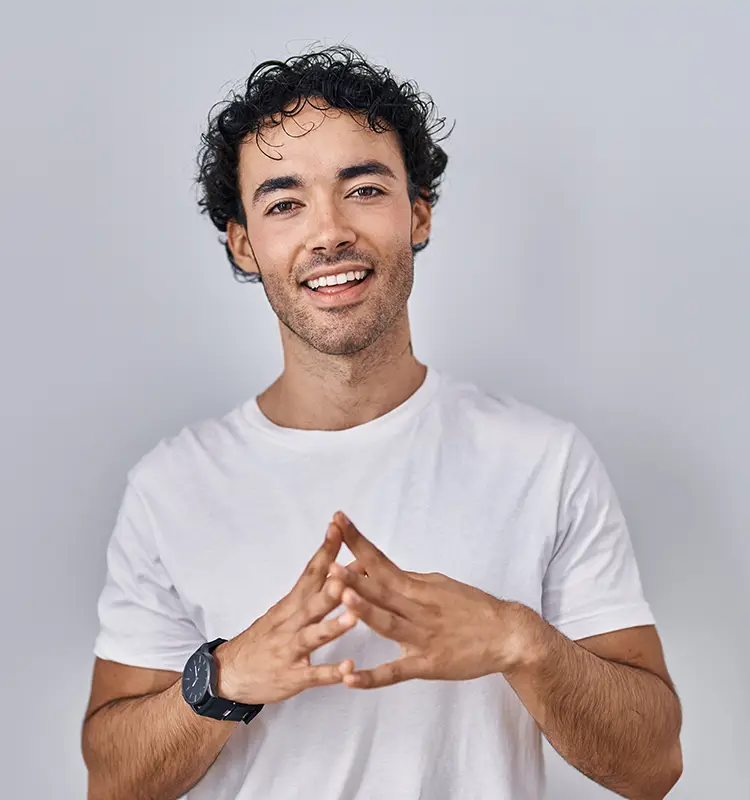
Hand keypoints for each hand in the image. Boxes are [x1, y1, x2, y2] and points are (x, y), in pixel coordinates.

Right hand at [212, 523, 357, 704]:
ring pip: (313, 636)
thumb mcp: (285, 609)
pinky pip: (314, 676)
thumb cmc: (265, 637)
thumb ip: (314, 591)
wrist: (228, 674)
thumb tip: (343, 566)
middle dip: (332, 586)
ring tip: (354, 617)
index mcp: (291, 604)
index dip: (325, 550)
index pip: (310, 572)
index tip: (339, 526)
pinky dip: (332, 672)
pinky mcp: (292, 677)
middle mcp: (290, 623)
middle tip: (350, 570)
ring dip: (334, 626)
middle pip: (312, 601)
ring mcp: (290, 650)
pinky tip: (350, 668)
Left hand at [327, 511, 528, 688]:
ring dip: (365, 611)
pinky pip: (396, 672)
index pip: (381, 560)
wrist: (507, 635)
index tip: (338, 522)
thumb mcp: (439, 585)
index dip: (358, 542)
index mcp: (417, 587)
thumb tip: (379, 570)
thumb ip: (408, 581)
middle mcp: (418, 608)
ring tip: (342, 599)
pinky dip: (372, 677)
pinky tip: (349, 677)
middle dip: (354, 576)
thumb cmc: (471, 608)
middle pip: (382, 589)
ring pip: (388, 624)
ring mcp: (422, 637)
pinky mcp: (428, 665)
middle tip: (328, 562)